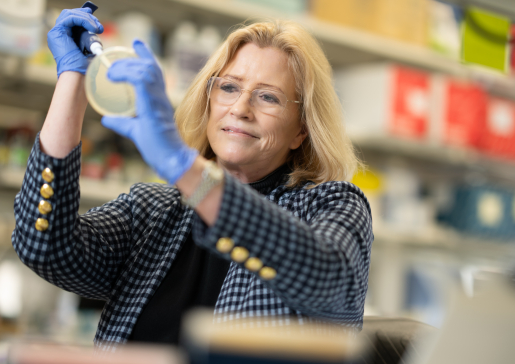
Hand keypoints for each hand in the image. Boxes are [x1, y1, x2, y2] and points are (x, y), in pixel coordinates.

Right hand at [47, 8, 102, 77]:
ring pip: (71, 15)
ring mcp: (56, 33)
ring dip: (86, 18)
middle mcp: (59, 35)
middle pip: (71, 15)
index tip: (96, 22)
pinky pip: (71, 18)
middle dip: (87, 17)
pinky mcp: (57, 32)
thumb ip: (90, 38)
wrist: (78, 76)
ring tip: (97, 27)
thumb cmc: (85, 68)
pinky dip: (83, 20)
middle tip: (98, 25)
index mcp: (65, 39)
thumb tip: (97, 28)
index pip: (73, 21)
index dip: (84, 17)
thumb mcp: (89, 48)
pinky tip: (93, 28)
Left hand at [101, 40, 198, 184]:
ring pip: (146, 69)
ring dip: (128, 65)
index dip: (146, 55)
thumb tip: (106, 117)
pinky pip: (140, 79)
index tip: (137, 43)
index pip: (154, 72)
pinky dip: (126, 73)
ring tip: (112, 70)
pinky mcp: (153, 104)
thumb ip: (122, 122)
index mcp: (158, 100)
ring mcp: (158, 99)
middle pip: (151, 66)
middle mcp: (160, 96)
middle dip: (139, 54)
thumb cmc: (157, 147)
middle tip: (125, 49)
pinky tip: (114, 76)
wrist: (169, 157)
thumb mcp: (135, 130)